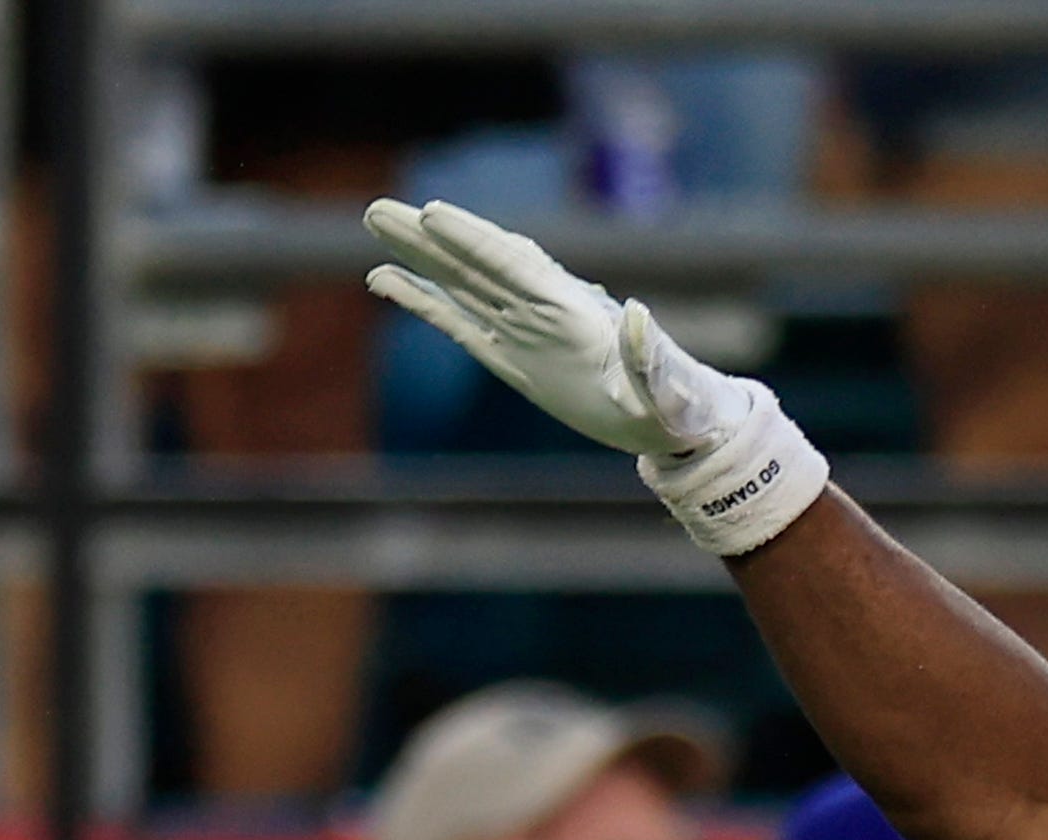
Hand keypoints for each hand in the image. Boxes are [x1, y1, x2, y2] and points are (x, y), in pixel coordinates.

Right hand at [361, 198, 826, 558]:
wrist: (671, 422)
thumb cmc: (673, 405)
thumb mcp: (665, 388)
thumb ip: (648, 359)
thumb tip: (640, 318)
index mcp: (574, 311)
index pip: (515, 266)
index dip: (474, 240)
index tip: (433, 215)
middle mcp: (542, 309)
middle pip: (477, 263)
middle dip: (432, 237)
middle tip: (379, 209)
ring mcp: (522, 328)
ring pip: (460, 282)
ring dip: (417, 256)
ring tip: (374, 224)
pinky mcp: (510, 353)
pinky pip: (457, 320)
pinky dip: (421, 300)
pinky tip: (384, 280)